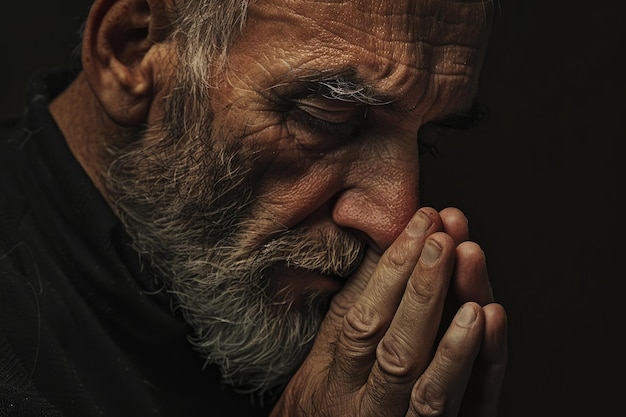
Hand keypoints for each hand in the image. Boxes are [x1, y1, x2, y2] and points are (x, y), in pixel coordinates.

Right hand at [271, 207, 506, 416]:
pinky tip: (491, 319)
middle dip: (423, 290)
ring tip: (468, 275)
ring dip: (455, 328)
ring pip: (432, 390)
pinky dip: (481, 364)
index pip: (362, 324)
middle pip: (399, 353)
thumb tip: (380, 246)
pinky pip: (469, 410)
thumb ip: (352, 304)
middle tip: (442, 239)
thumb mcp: (323, 356)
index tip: (417, 226)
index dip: (390, 272)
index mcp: (333, 383)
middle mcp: (367, 411)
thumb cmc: (326, 403)